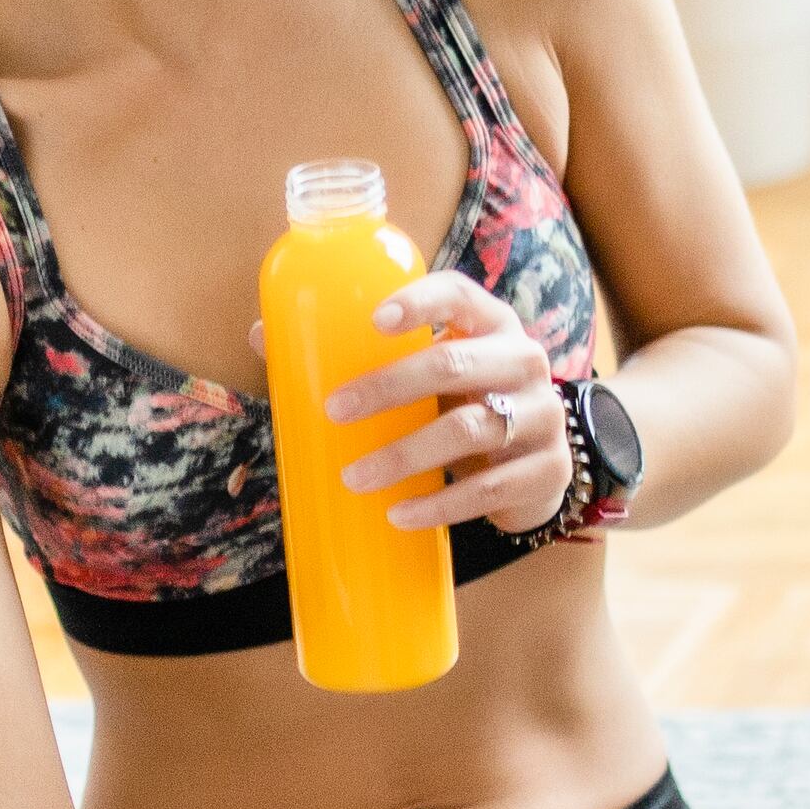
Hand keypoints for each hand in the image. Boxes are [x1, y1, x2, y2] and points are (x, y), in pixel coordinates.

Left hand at [322, 271, 572, 534]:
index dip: (419, 302)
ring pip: (470, 429)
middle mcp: (524, 360)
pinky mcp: (547, 470)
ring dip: (406, 455)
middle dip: (389, 387)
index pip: (459, 294)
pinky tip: (400, 514)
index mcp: (491, 323)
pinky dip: (440, 504)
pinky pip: (490, 488)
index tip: (374, 321)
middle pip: (454, 363)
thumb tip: (262, 336)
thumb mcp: (429, 374)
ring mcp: (543, 416)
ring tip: (355, 478)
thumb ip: (362, 356)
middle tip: (335, 411)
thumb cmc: (461, 404)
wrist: (535, 464)